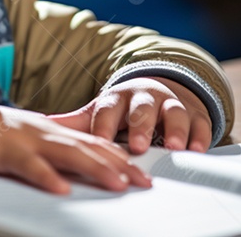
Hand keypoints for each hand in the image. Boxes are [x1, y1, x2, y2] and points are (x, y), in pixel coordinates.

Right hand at [0, 105, 151, 194]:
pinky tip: (61, 189)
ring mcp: (27, 140)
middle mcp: (45, 132)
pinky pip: (28, 166)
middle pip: (88, 147)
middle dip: (119, 165)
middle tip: (143, 182)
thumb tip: (77, 166)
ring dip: (94, 168)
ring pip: (67, 154)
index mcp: (52, 130)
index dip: (119, 156)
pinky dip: (46, 177)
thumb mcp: (30, 136)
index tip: (142, 171)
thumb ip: (53, 147)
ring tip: (117, 184)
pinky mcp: (6, 152)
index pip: (93, 141)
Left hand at [48, 77, 211, 154]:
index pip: (108, 108)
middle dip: (139, 126)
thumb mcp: (100, 112)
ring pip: (173, 113)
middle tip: (136, 145)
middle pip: (141, 109)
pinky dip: (200, 136)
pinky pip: (200, 124)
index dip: (105, 123)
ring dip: (173, 130)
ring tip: (172, 146)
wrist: (158, 91)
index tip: (101, 139)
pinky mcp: (194, 114)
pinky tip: (197, 149)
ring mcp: (171, 104)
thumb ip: (75, 122)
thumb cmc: (123, 109)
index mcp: (118, 97)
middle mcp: (145, 97)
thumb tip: (40, 123)